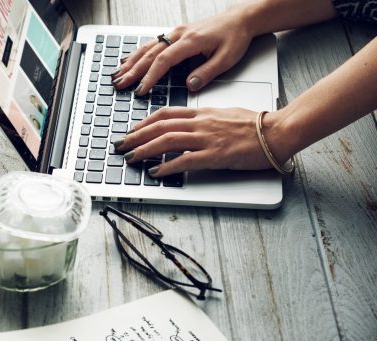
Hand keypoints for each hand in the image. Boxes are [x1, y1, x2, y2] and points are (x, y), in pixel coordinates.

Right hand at [112, 6, 254, 94]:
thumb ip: (207, 73)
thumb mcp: (227, 58)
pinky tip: (128, 60)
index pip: (164, 61)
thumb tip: (189, 85)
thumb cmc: (235, 37)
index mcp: (190, 41)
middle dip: (133, 71)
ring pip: (147, 48)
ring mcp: (175, 33)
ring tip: (118, 75)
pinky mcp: (175, 34)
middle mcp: (179, 35)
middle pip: (150, 54)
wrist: (240, 19)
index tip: (141, 90)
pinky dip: (137, 53)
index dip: (150, 77)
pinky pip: (152, 44)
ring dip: (131, 62)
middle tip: (120, 84)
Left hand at [114, 107, 286, 176]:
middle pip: (160, 126)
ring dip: (144, 150)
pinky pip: (184, 160)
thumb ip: (204, 119)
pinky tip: (155, 171)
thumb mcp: (223, 115)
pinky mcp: (215, 155)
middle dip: (136, 136)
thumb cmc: (254, 125)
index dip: (144, 122)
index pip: (165, 114)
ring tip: (130, 158)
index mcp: (202, 113)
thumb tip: (189, 125)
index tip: (132, 130)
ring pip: (167, 141)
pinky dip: (167, 166)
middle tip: (121, 145)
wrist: (276, 131)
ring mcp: (206, 139)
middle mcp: (200, 123)